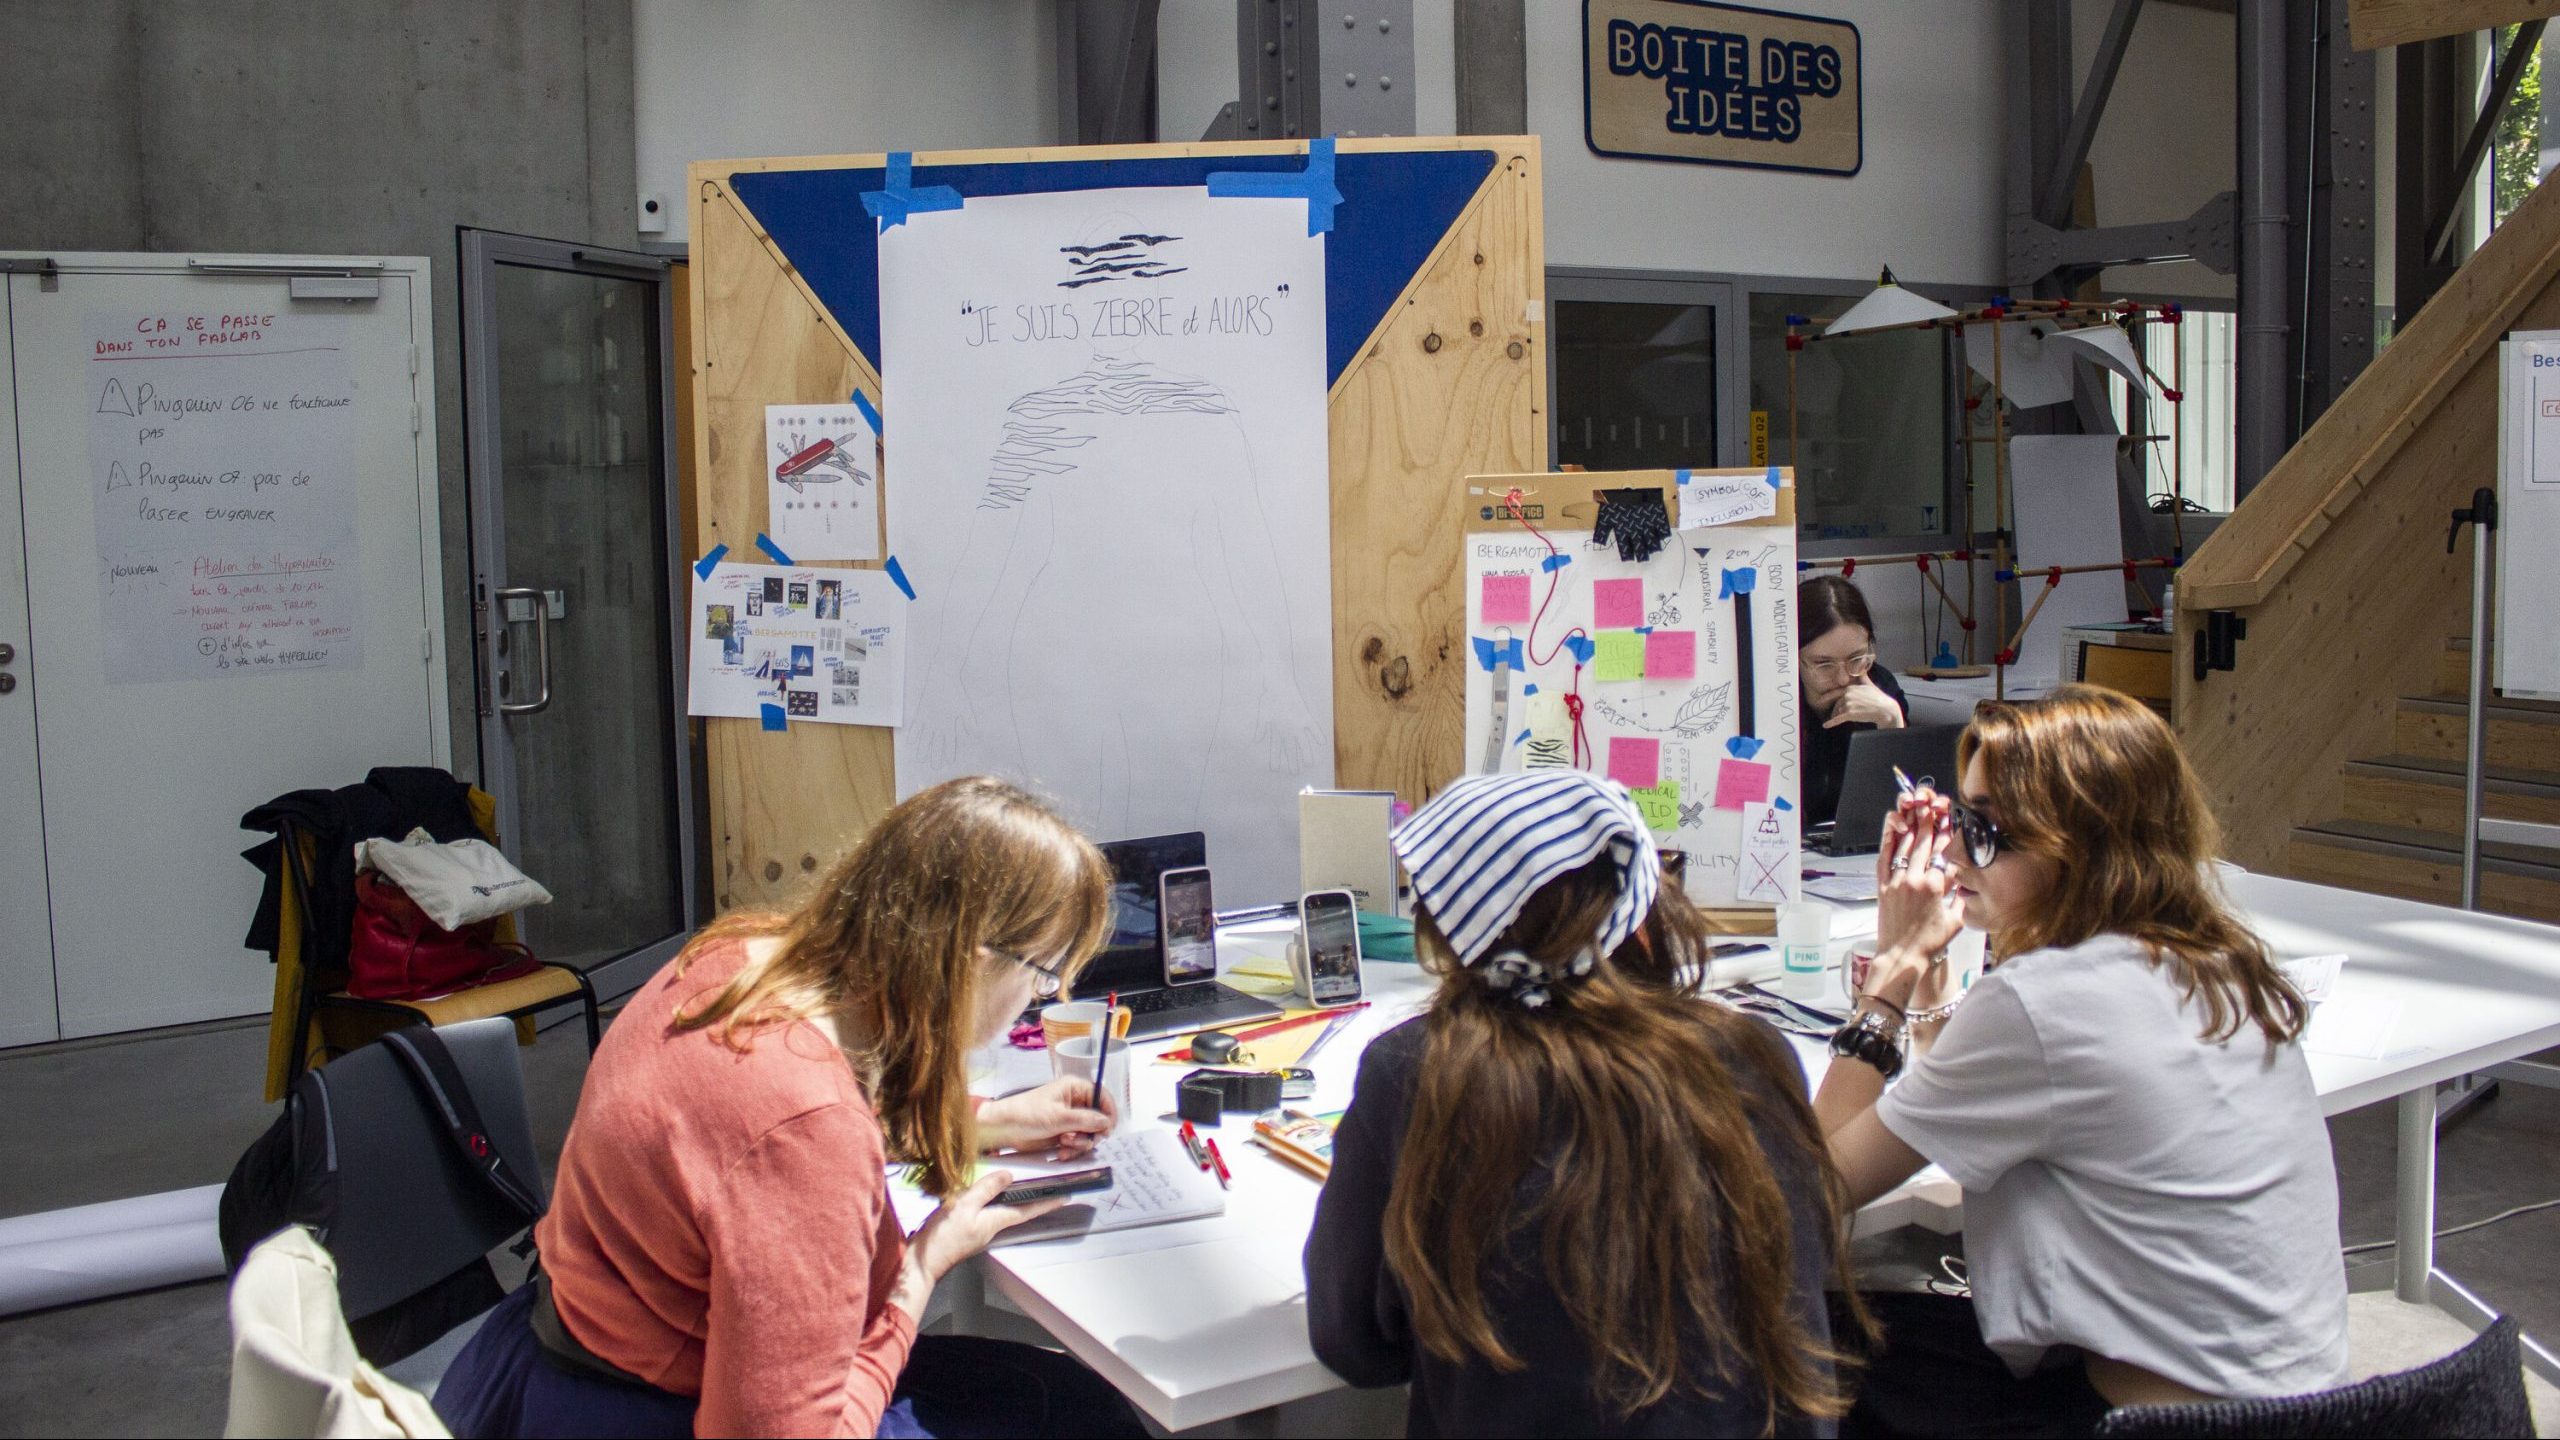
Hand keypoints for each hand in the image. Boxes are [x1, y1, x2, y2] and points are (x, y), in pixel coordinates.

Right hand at [890, 1169, 1063, 1321]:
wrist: (922, 1263)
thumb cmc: (942, 1238)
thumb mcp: (964, 1207)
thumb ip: (986, 1190)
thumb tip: (1007, 1176)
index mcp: (995, 1221)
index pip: (1027, 1209)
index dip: (1046, 1202)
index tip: (1065, 1195)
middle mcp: (991, 1227)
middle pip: (1018, 1210)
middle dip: (1034, 1201)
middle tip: (1049, 1190)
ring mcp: (978, 1230)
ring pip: (1002, 1211)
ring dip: (1015, 1201)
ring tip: (1025, 1190)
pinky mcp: (966, 1231)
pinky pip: (986, 1213)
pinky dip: (993, 1202)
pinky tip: (987, 1196)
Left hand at [975, 1075, 1116, 1159]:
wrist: (1003, 1129)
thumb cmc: (1027, 1114)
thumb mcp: (1058, 1116)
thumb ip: (1085, 1120)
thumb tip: (1107, 1123)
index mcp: (1075, 1089)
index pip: (1103, 1096)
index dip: (1109, 1113)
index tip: (1108, 1130)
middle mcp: (1075, 1103)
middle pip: (1098, 1120)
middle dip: (1090, 1134)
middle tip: (1077, 1140)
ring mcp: (1070, 1120)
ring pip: (1089, 1135)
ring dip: (1079, 1144)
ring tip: (1063, 1144)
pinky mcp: (1063, 1134)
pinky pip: (1077, 1145)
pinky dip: (1071, 1151)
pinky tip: (1060, 1153)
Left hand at [1824, 680, 1905, 729]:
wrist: (1885, 710)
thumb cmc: (1878, 698)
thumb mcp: (1869, 684)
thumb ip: (1863, 676)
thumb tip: (1864, 660)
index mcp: (1850, 688)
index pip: (1837, 694)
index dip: (1831, 699)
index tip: (1823, 701)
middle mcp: (1847, 695)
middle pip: (1837, 704)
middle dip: (1836, 710)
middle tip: (1834, 715)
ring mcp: (1848, 704)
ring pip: (1838, 712)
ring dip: (1837, 716)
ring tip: (1837, 720)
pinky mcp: (1849, 714)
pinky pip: (1837, 719)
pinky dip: (1831, 723)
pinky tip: (1825, 726)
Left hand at [1867, 792, 1963, 1006]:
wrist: (1901, 956)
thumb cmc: (1930, 942)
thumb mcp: (1956, 921)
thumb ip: (1963, 900)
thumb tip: (1969, 886)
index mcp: (1936, 887)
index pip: (1944, 852)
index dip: (1947, 832)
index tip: (1949, 817)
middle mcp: (1915, 879)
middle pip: (1924, 843)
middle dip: (1929, 821)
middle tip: (1932, 803)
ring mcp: (1897, 881)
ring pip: (1905, 846)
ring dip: (1911, 825)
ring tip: (1915, 807)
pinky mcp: (1883, 886)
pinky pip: (1884, 858)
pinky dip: (1888, 840)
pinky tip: (1892, 825)